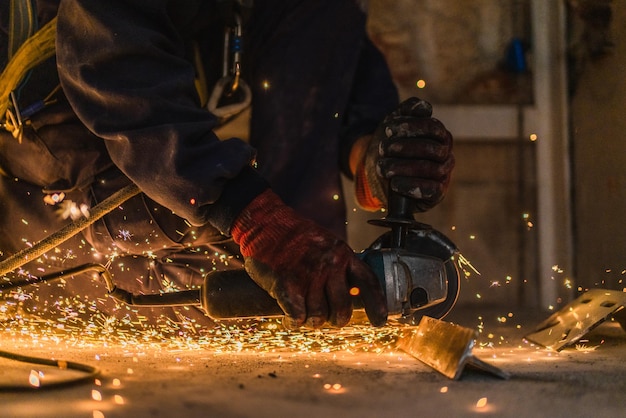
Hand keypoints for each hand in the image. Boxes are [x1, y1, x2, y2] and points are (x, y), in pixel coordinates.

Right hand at [231, 189, 387, 328]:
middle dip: (336, 319)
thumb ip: (339, 263)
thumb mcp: (326, 242)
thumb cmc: (293, 234)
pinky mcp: (287, 285)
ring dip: (311, 321)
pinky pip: (297, 317)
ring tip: (304, 313)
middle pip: (342, 309)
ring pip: (318, 317)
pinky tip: (291, 317)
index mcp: (343, 254)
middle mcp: (330, 265)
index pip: (368, 283)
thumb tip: (350, 290)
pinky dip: (294, 321)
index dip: (377, 306)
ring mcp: (309, 276)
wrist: (265, 223)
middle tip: (328, 318)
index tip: (380, 322)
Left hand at [353, 97, 453, 211]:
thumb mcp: (395, 123)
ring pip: (430, 169)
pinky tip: (395, 184)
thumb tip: (425, 107)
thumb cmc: (391, 144)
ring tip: (383, 167)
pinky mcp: (437, 193)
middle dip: (405, 148)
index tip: (388, 129)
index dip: (410, 127)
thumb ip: (408, 110)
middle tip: (384, 149)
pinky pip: (431, 190)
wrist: (379, 172)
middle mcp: (445, 154)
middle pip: (432, 149)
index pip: (432, 128)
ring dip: (403, 167)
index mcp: (439, 135)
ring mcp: (443, 175)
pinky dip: (412, 186)